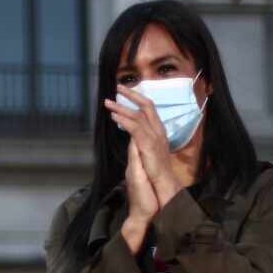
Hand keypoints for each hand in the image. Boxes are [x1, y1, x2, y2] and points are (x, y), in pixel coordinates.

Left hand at [107, 87, 183, 204]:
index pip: (149, 109)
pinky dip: (124, 122)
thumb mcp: (147, 152)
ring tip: (108, 102)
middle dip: (132, 95)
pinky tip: (114, 117)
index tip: (125, 92)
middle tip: (117, 87)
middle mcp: (158, 131)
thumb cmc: (155, 171)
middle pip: (146, 106)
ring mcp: (154, 138)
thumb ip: (140, 141)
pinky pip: (136, 130)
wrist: (164, 184)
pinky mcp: (149, 146)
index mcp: (158, 131)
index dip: (138, 99)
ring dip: (122, 108)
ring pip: (138, 117)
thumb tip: (132, 135)